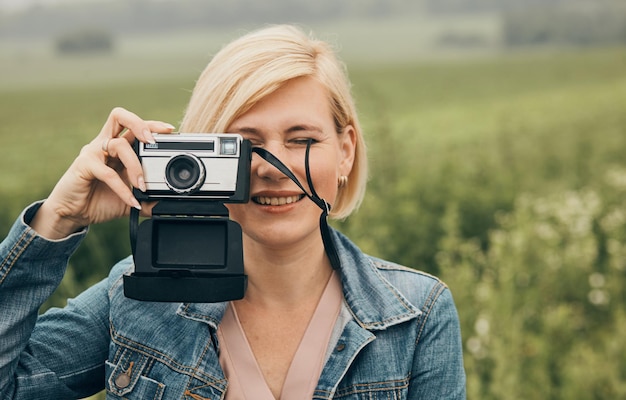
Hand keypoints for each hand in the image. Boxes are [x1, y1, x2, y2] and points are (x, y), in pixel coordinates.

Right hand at [30, 107, 174, 239]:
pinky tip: (132, 201)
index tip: (169, 130)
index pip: (134, 126)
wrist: (74, 214)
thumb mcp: (130, 200)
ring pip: (118, 145)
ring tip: (143, 186)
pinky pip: (107, 173)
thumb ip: (148, 200)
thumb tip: (167, 203)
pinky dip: (123, 189)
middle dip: (140, 124)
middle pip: (120, 117)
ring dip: (135, 166)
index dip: (151, 124)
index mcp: (117, 147)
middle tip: (153, 141)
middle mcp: (105, 145)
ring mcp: (93, 153)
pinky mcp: (83, 165)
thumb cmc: (100, 200)